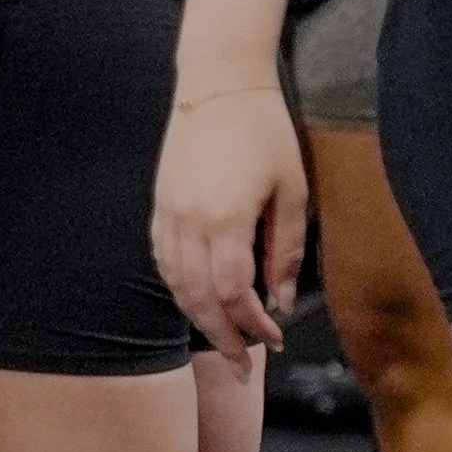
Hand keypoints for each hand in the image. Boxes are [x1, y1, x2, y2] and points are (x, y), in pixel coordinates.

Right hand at [151, 85, 305, 363]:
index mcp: (225, 218)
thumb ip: (284, 249)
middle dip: (224, 337)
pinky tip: (196, 301)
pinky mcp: (159, 205)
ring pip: (176, 285)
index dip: (253, 325)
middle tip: (243, 366)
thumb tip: (280, 300)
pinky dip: (179, 289)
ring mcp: (168, 214)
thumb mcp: (291, 190)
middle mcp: (189, 221)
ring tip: (223, 341)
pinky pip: (163, 261)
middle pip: (199, 299)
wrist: (219, 85)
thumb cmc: (264, 132)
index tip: (275, 340)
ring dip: (199, 318)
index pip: (234, 292)